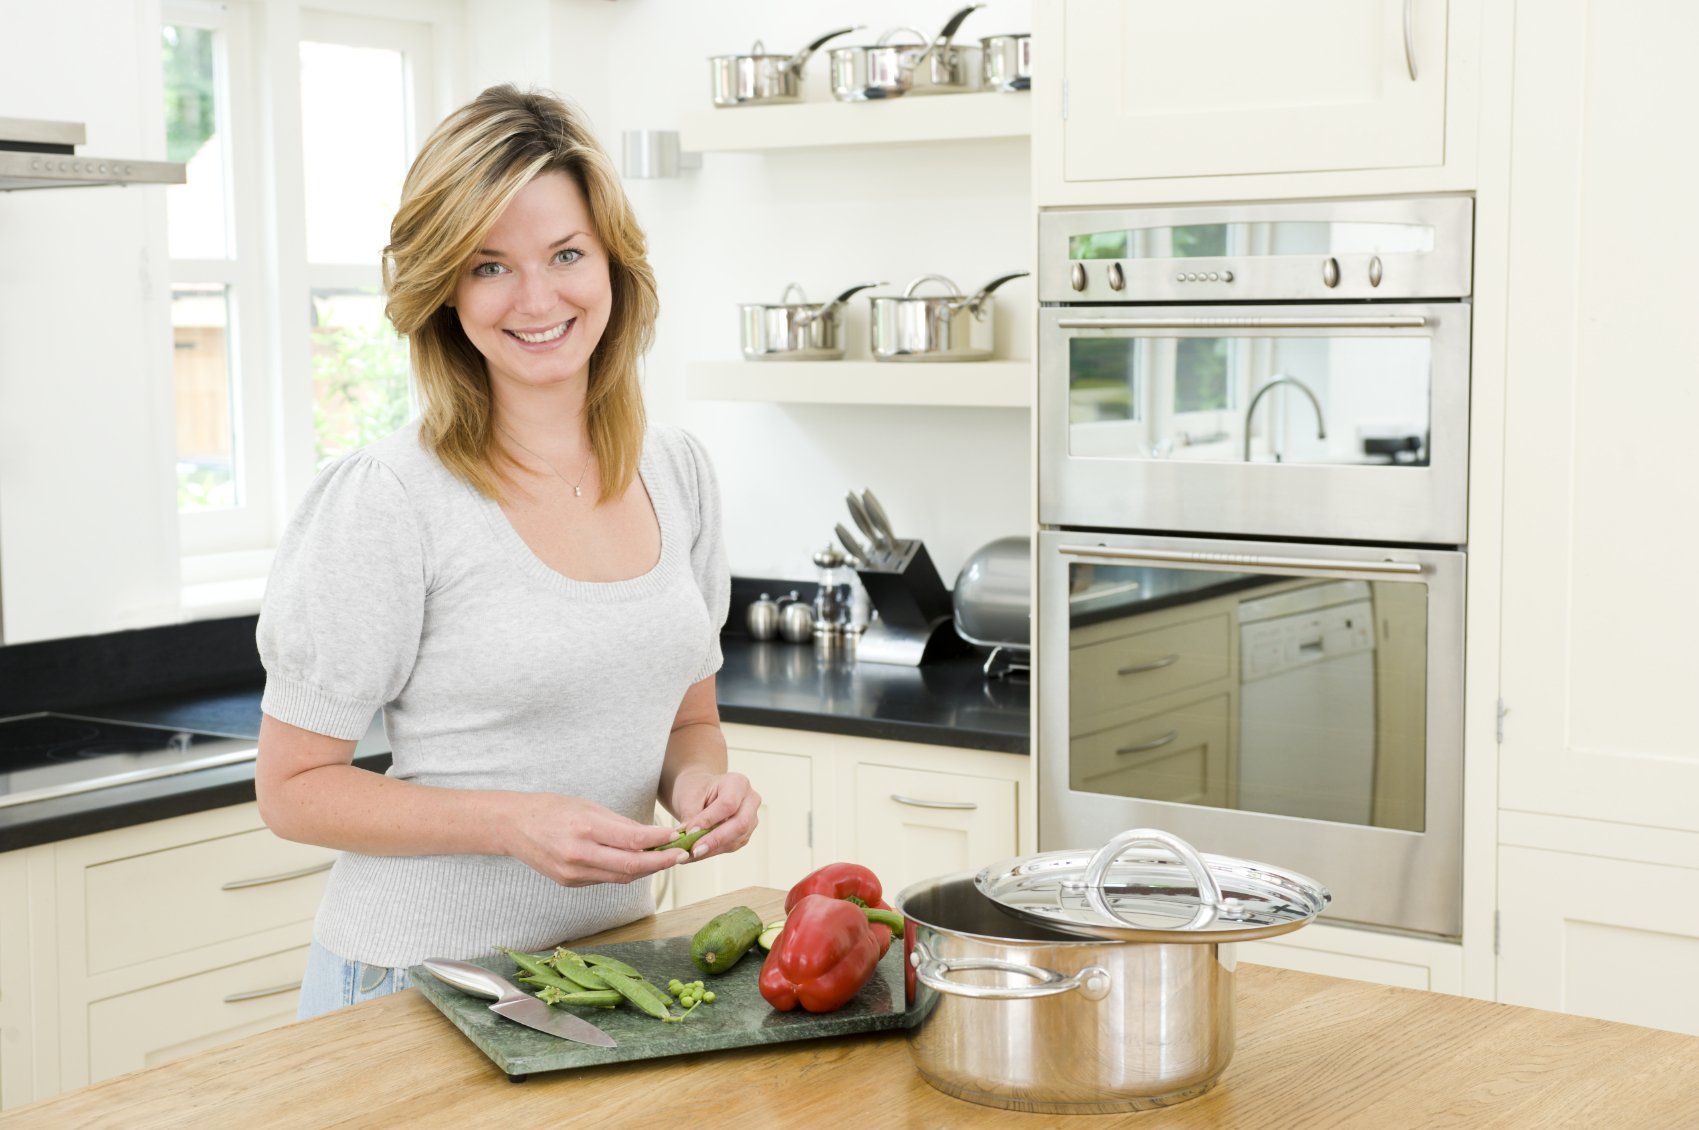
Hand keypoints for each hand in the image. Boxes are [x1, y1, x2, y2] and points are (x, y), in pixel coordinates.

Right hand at [501, 792, 683, 886]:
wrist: (514, 825)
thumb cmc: (552, 809)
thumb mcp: (589, 806)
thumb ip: (621, 824)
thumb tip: (652, 835)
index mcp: (586, 828)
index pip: (633, 840)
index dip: (660, 841)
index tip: (677, 837)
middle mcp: (579, 854)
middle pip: (631, 867)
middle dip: (661, 863)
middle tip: (681, 856)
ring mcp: (573, 873)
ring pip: (620, 878)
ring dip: (645, 870)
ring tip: (664, 860)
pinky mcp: (569, 883)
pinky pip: (604, 880)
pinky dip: (623, 873)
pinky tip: (635, 864)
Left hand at [668, 770, 759, 862]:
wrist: (701, 793)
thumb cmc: (696, 789)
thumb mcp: (689, 797)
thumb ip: (691, 817)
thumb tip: (688, 838)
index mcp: (738, 783)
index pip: (728, 804)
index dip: (709, 820)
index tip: (690, 831)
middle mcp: (750, 800)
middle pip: (740, 824)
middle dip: (715, 839)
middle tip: (694, 850)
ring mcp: (751, 818)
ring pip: (737, 839)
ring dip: (713, 849)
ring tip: (690, 854)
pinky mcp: (745, 834)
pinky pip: (732, 846)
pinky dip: (713, 852)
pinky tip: (697, 854)